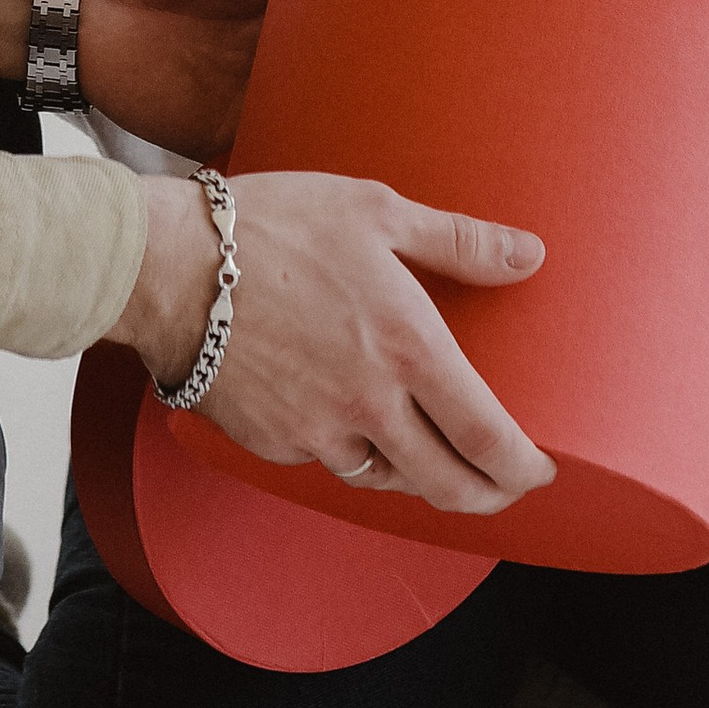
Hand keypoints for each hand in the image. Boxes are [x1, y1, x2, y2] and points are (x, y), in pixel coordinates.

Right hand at [111, 168, 556, 514]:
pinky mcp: (273, 443)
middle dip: (487, 496)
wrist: (166, 267)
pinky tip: (357, 425)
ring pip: (388, 479)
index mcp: (408, 349)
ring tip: (433, 453)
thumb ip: (458, 241)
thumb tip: (530, 254)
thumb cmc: (272, 226)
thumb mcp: (374, 211)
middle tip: (504, 487)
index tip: (541, 470)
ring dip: (419, 475)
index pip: (487, 439)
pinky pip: (331, 461)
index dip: (524, 468)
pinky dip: (355, 453)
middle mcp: (370, 406)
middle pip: (448, 486)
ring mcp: (318, 433)